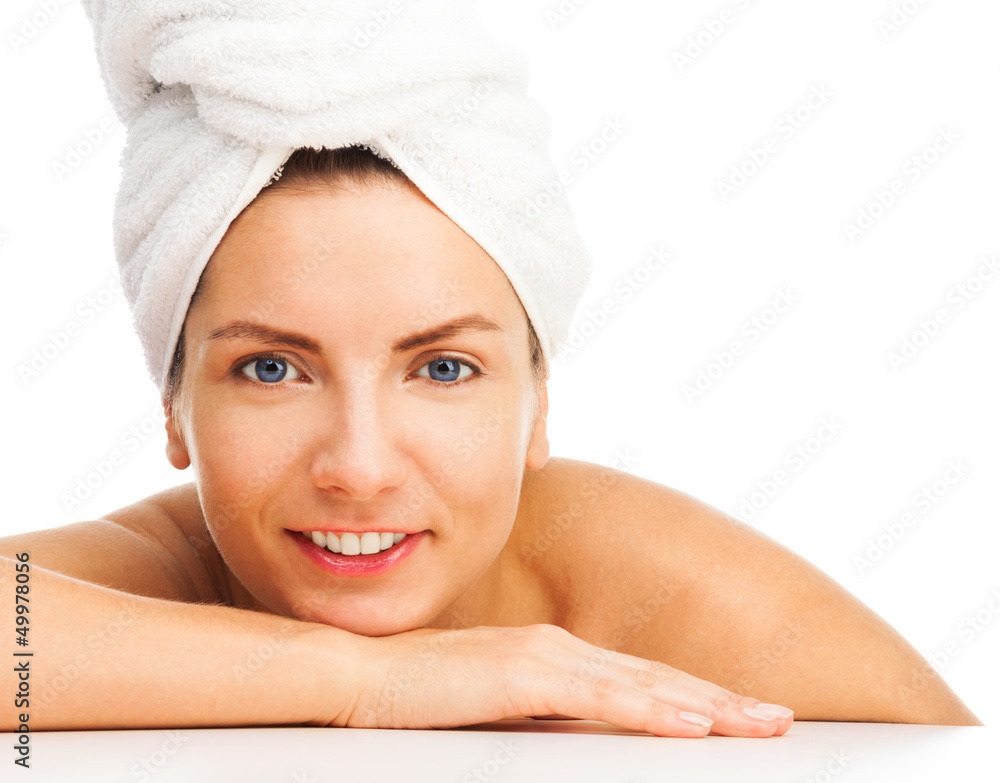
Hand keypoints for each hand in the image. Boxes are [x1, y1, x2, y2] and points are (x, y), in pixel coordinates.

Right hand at [318, 623, 793, 736]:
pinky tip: (693, 727)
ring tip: (762, 724)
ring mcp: (545, 657)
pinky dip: (654, 711)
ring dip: (709, 706)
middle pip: (658, 679)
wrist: (361, 676)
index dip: (696, 697)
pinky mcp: (524, 675)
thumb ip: (540, 719)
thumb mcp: (494, 711)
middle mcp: (560, 649)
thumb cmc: (421, 697)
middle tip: (780, 718)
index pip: (640, 681)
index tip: (741, 715)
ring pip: (645, 686)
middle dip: (724, 701)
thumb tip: (580, 741)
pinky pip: (603, 698)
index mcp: (555, 656)